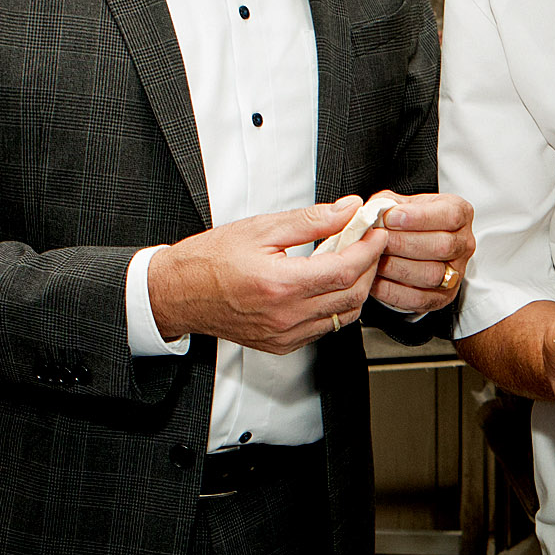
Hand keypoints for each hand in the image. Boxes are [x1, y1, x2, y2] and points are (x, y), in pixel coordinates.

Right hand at [145, 198, 383, 354]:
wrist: (179, 293)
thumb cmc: (210, 259)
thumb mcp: (261, 228)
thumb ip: (311, 220)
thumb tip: (347, 209)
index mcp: (280, 284)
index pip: (345, 269)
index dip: (369, 248)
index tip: (375, 231)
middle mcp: (285, 316)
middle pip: (352, 295)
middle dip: (369, 266)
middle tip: (368, 241)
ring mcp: (285, 335)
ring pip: (344, 316)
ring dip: (356, 287)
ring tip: (350, 260)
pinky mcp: (283, 345)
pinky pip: (325, 328)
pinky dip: (337, 305)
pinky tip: (328, 283)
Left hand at [367, 192, 477, 315]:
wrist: (411, 247)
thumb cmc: (408, 223)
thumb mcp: (400, 203)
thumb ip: (388, 204)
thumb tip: (373, 214)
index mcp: (460, 214)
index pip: (450, 216)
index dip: (419, 217)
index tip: (390, 218)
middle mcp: (463, 244)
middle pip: (442, 246)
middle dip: (403, 243)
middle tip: (377, 240)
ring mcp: (456, 273)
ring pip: (431, 274)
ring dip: (396, 267)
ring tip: (374, 258)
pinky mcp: (443, 298)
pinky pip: (419, 299)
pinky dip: (392, 289)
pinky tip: (376, 278)